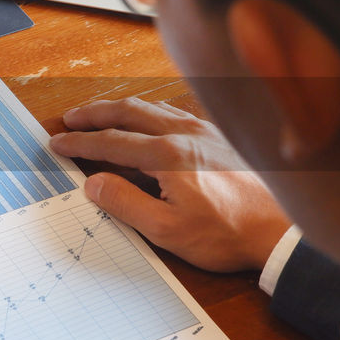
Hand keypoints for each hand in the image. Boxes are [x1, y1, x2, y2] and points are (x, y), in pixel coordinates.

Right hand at [49, 98, 291, 271]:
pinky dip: (150, 112)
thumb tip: (94, 184)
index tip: (58, 142)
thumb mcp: (167, 230)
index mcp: (167, 155)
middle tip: (71, 118)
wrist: (282, 230)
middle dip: (94, 113)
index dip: (79, 142)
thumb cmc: (229, 233)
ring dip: (121, 109)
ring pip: (152, 107)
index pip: (110, 142)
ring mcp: (205, 130)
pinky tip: (149, 121)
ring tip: (102, 116)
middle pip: (128, 111)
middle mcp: (184, 133)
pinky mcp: (221, 136)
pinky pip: (174, 112)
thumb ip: (125, 203)